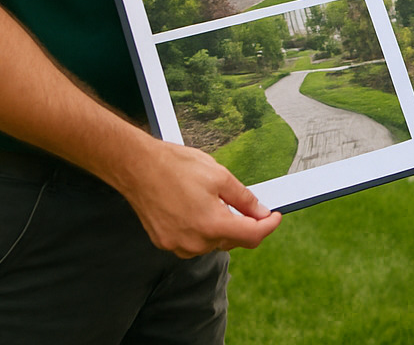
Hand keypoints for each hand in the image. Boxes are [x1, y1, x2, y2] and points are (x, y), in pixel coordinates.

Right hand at [118, 139, 282, 256]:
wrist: (137, 167)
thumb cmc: (175, 167)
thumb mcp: (219, 176)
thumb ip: (244, 198)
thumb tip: (260, 212)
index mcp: (212, 225)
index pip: (252, 235)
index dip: (269, 226)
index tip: (275, 217)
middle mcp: (196, 242)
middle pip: (233, 240)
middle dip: (244, 224)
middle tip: (248, 204)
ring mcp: (178, 245)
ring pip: (213, 242)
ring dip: (221, 227)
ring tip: (214, 201)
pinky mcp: (165, 242)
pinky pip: (194, 242)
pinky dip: (202, 229)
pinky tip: (197, 209)